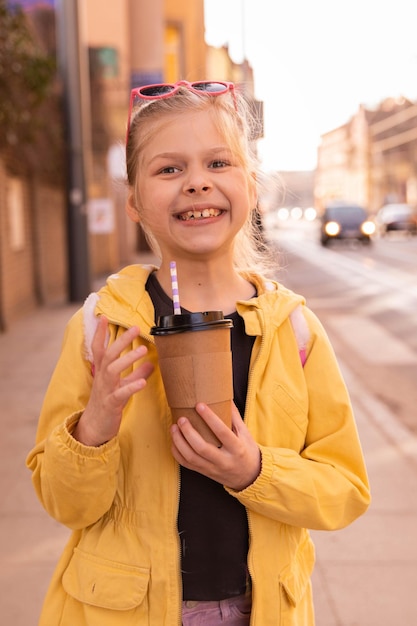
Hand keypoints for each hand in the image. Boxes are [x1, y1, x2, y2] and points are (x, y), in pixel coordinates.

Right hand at [73, 316, 153, 445]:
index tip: (104, 317)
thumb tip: (151, 362)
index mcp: (102, 371)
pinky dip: (132, 387)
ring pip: (113, 371)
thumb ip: (136, 374)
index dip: (100, 333)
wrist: (94, 427)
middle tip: (135, 327)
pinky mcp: (111, 404)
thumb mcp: (121, 386)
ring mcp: (105, 390)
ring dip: (128, 359)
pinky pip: (121, 394)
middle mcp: (102, 378)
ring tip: (143, 350)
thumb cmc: (108, 403)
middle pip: (109, 355)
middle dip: (121, 340)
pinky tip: (143, 383)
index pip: (99, 348)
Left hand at [170, 402, 260, 490]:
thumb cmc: (247, 451)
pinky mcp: (204, 473)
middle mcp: (224, 461)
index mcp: (237, 449)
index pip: (222, 432)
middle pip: (202, 448)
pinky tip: (174, 441)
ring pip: (191, 458)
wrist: (250, 477)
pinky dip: (177, 452)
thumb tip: (225, 397)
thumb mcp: (246, 434)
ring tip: (174, 427)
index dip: (210, 418)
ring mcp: (213, 469)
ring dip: (179, 442)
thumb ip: (234, 417)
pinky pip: (187, 464)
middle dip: (189, 432)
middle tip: (182, 419)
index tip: (199, 405)